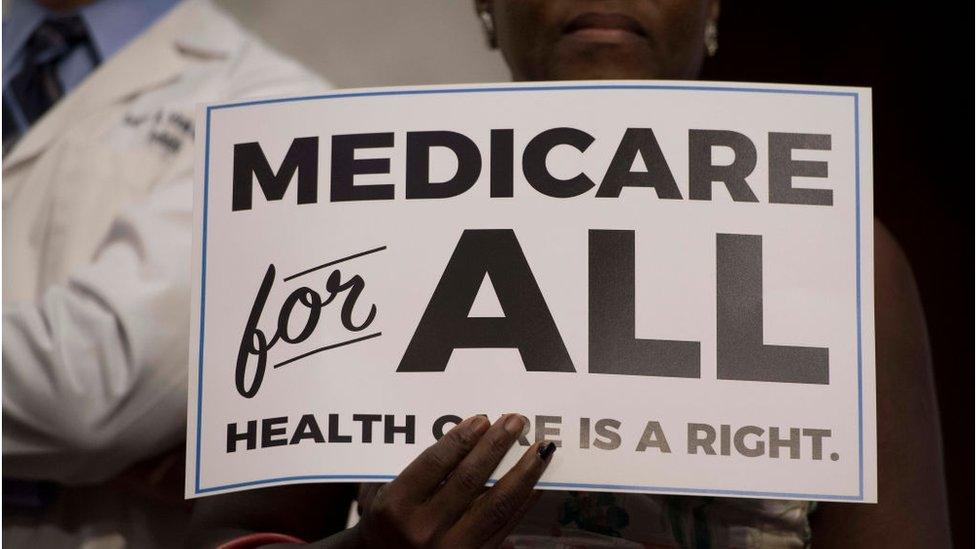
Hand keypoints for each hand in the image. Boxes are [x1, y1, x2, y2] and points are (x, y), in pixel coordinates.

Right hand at [351, 414, 554, 547]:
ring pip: (496, 504)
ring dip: (522, 472)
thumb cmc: (385, 520)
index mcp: (397, 506)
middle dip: (496, 446)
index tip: (482, 418)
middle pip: (469, 479)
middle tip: (516, 420)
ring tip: (539, 447)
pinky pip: (506, 525)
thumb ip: (415, 466)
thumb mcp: (382, 491)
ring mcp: (452, 547)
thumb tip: (464, 432)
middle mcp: (424, 528)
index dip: (461, 439)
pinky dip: (525, 500)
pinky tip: (537, 480)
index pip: (435, 464)